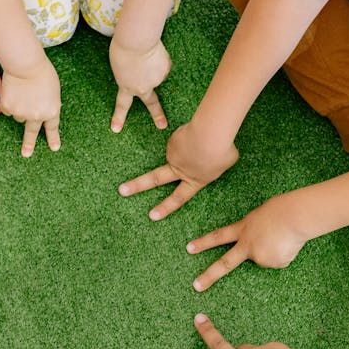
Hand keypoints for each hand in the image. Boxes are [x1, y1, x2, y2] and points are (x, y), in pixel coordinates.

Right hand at [1, 57, 60, 157]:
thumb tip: (39, 109)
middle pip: (31, 132)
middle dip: (29, 144)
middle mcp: (37, 116)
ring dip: (19, 106)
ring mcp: (21, 113)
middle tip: (26, 154)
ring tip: (22, 91)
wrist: (26, 64)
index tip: (54, 148)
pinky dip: (8, 101)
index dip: (53, 138)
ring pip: (18, 115)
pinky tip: (13, 90)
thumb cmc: (42, 72)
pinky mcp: (8, 108)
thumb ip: (48, 102)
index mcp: (51, 111)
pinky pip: (7, 108)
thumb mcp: (52, 89)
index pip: (52, 128)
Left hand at [109, 39, 169, 132]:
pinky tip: (154, 52)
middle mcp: (143, 87)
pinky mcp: (166, 70)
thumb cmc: (122, 49)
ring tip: (146, 53)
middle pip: (152, 103)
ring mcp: (156, 80)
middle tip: (162, 125)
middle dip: (157, 115)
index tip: (116, 129)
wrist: (136, 42)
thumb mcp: (119, 65)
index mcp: (126, 86)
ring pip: (156, 72)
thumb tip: (145, 74)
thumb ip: (130, 74)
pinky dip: (159, 57)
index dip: (119, 117)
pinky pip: (163, 63)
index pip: (122, 105)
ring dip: (153, 64)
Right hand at [118, 121, 237, 220]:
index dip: (165, 207)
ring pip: (181, 150)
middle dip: (136, 185)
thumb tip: (205, 157)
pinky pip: (184, 137)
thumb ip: (214, 164)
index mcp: (195, 181)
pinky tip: (201, 133)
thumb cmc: (223, 150)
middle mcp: (180, 170)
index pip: (179, 198)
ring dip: (192, 145)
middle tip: (121, 190)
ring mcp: (173, 155)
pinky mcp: (172, 140)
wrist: (211, 134)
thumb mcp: (226, 162)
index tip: (152, 216)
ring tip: (208, 140)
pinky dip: (192, 135)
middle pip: (154, 179)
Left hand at [187, 194, 311, 290]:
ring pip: (266, 259)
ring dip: (276, 250)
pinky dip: (285, 254)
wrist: (294, 216)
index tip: (189, 248)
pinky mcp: (273, 263)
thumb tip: (261, 244)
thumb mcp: (261, 216)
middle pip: (225, 263)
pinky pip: (279, 261)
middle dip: (209, 276)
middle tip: (196, 287)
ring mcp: (259, 256)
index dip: (203, 243)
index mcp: (243, 229)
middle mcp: (247, 245)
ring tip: (284, 237)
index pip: (218, 236)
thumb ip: (255, 231)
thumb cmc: (282, 209)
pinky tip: (289, 244)